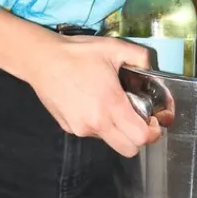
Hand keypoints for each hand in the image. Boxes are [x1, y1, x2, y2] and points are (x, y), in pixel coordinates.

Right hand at [22, 31, 162, 157]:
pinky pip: (92, 133)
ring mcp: (80, 129)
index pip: (140, 137)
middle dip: (138, 137)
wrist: (43, 60)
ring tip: (112, 104)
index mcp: (111, 105)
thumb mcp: (114, 47)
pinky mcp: (68, 128)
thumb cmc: (79, 53)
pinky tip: (93, 102)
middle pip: (128, 150)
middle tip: (138, 116)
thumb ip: (140, 57)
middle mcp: (95, 123)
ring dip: (118, 130)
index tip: (153, 118)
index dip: (153, 131)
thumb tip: (152, 68)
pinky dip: (99, 124)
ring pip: (110, 141)